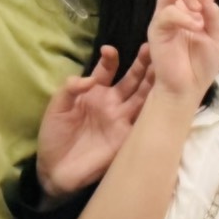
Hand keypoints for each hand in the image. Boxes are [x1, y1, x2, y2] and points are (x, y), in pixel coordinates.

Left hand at [36, 44, 155, 192]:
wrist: (55, 171)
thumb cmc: (54, 137)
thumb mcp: (56, 108)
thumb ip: (69, 89)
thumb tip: (88, 78)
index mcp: (95, 92)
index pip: (108, 69)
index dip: (111, 59)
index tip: (109, 50)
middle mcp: (113, 103)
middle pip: (132, 79)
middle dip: (143, 64)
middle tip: (153, 48)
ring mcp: (123, 119)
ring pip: (143, 96)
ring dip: (153, 82)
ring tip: (165, 66)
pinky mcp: (129, 137)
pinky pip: (145, 120)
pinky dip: (156, 109)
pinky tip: (165, 96)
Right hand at [134, 0, 218, 106]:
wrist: (187, 87)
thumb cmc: (202, 65)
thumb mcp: (218, 38)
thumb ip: (214, 16)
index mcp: (198, 11)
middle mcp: (179, 10)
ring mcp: (165, 18)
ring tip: (198, 9)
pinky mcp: (157, 29)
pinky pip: (169, 12)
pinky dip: (184, 16)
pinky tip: (194, 26)